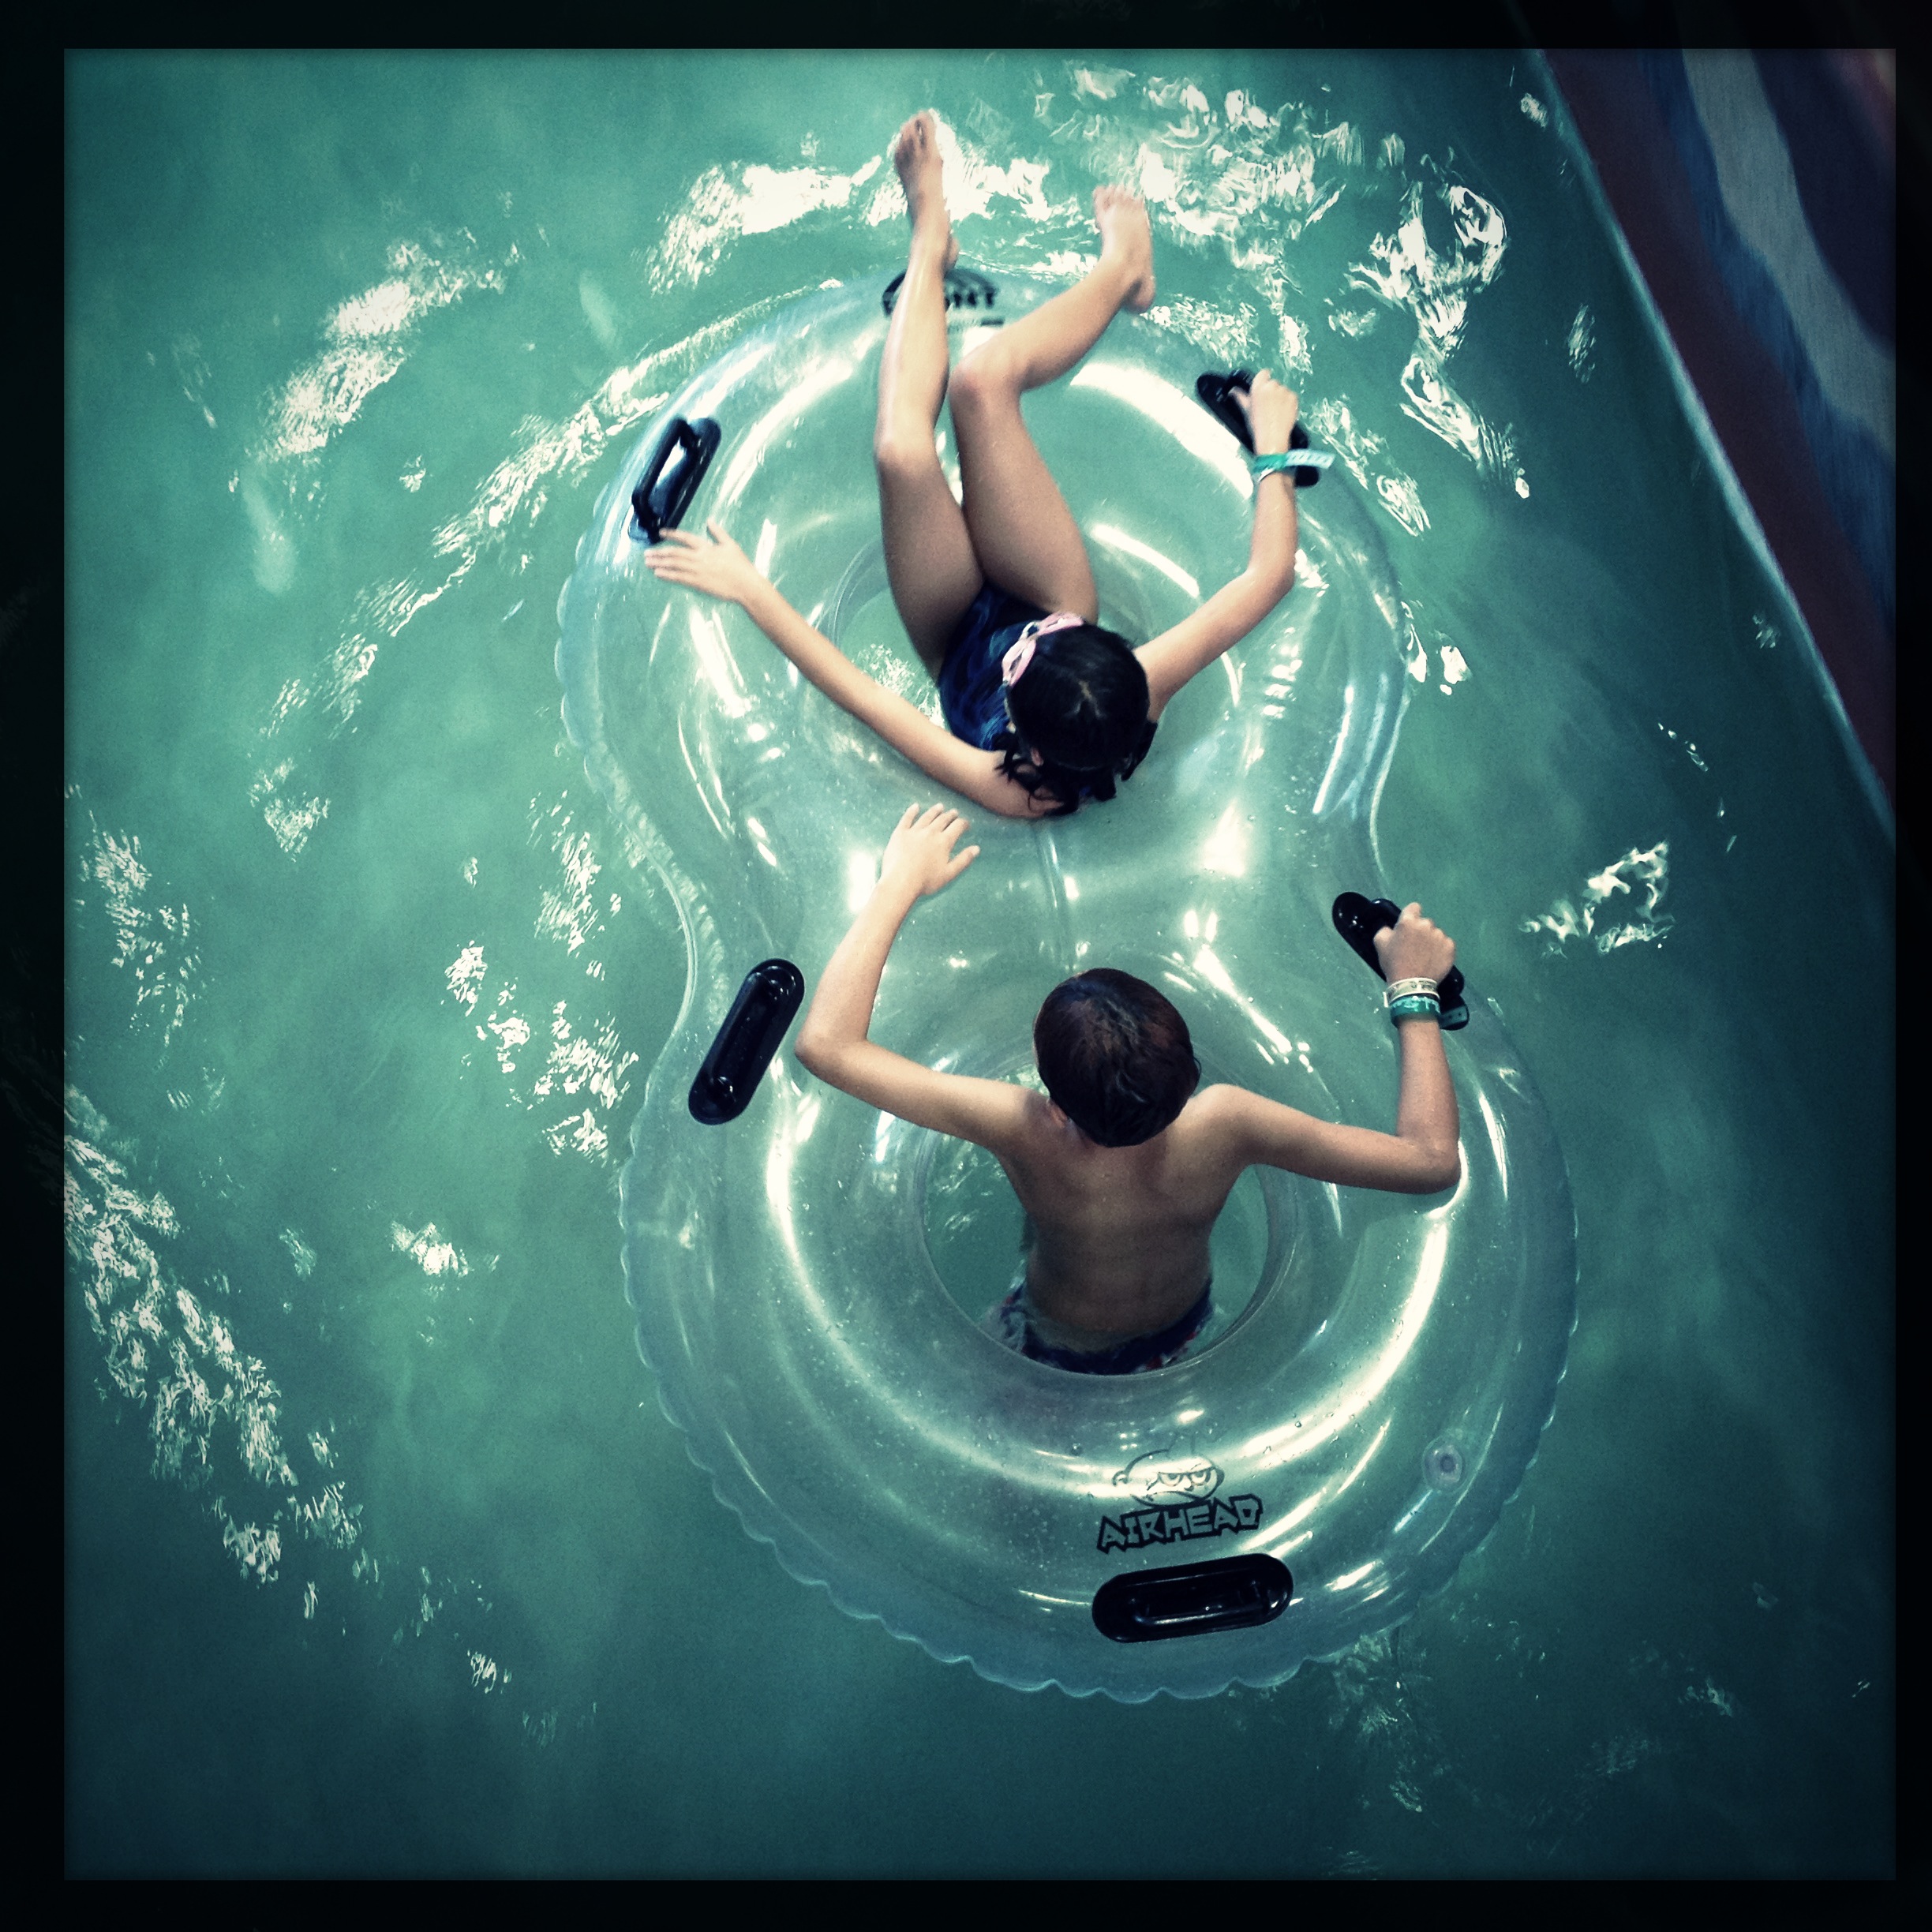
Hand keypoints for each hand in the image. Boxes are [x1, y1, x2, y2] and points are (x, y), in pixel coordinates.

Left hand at [641, 520, 766, 604]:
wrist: (745, 585)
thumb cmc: (740, 565)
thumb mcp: (731, 544)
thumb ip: (718, 532)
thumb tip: (709, 520)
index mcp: (706, 547)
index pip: (685, 538)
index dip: (672, 534)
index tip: (661, 533)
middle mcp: (699, 557)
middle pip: (674, 553)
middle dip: (659, 552)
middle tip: (646, 553)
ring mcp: (697, 570)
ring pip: (674, 564)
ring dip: (659, 563)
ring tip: (648, 562)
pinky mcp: (698, 583)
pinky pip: (679, 578)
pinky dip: (667, 575)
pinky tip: (658, 573)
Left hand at [879, 804, 978, 899]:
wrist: (900, 881)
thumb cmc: (926, 881)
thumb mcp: (949, 874)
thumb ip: (964, 860)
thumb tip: (976, 848)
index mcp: (944, 841)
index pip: (957, 827)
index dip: (963, 823)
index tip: (966, 824)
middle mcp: (930, 832)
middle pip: (942, 819)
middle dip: (950, 815)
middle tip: (953, 812)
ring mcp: (914, 831)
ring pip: (927, 816)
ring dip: (934, 811)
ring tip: (939, 807)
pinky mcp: (900, 833)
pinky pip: (907, 818)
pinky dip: (912, 811)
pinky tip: (915, 806)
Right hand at [1234, 371, 1299, 455]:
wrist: (1272, 439)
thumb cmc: (1257, 426)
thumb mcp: (1246, 410)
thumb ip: (1239, 397)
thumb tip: (1232, 390)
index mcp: (1258, 387)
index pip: (1263, 373)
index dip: (1263, 380)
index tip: (1262, 389)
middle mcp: (1272, 386)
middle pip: (1273, 383)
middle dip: (1271, 391)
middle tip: (1268, 405)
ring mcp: (1284, 391)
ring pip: (1282, 390)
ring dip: (1280, 397)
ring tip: (1276, 411)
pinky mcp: (1293, 398)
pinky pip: (1291, 396)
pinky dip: (1288, 402)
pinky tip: (1283, 412)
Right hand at [1374, 902, 1455, 985]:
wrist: (1411, 984)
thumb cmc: (1394, 963)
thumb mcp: (1380, 944)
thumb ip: (1385, 929)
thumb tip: (1392, 928)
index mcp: (1409, 921)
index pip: (1414, 907)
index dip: (1410, 915)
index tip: (1409, 926)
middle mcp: (1426, 924)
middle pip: (1425, 923)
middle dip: (1420, 931)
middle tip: (1415, 946)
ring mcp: (1440, 936)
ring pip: (1435, 934)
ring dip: (1431, 941)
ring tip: (1425, 955)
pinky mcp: (1450, 947)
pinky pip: (1445, 944)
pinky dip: (1441, 950)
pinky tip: (1434, 959)